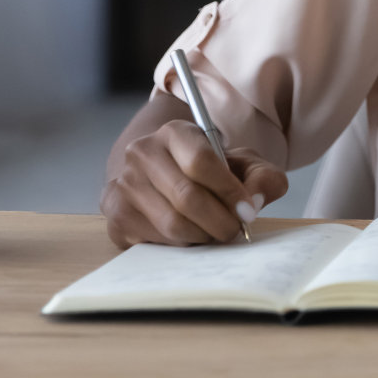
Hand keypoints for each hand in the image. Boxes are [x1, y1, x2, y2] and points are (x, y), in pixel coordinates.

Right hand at [101, 120, 287, 249]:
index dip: (229, 191)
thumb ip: (262, 177)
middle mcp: (142, 153)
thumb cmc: (210, 172)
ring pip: (172, 224)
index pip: (201, 161)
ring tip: (214, 232)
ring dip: (202, 236)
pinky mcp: (115, 217)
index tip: (247, 210)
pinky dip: (181, 245)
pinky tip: (189, 235)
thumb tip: (253, 203)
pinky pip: (156, 241)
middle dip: (219, 220)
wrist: (163, 179)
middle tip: (234, 230)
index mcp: (175, 132)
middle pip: (187, 197)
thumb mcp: (243, 165)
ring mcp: (124, 185)